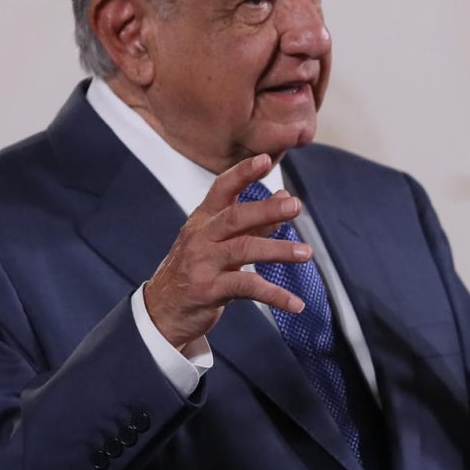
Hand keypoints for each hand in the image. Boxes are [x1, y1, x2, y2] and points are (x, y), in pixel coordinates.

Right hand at [144, 154, 310, 349]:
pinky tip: (296, 303)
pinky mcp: (208, 290)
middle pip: (235, 217)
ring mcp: (203, 263)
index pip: (221, 189)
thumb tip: (284, 197)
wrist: (163, 310)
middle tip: (296, 206)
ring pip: (243, 250)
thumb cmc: (196, 270)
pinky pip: (246, 287)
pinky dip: (274, 295)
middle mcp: (201, 237)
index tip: (266, 159)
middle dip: (266, 209)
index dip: (243, 173)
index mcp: (203, 220)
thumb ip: (254, 222)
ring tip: (305, 253)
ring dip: (277, 250)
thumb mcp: (220, 242)